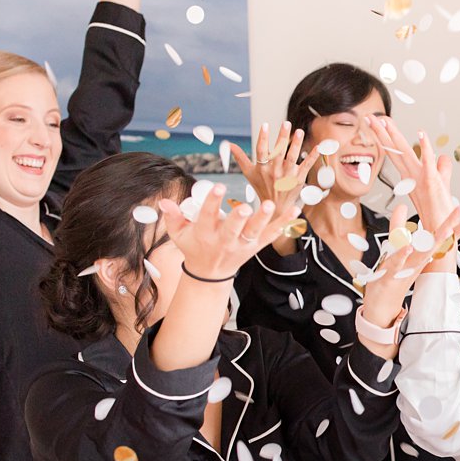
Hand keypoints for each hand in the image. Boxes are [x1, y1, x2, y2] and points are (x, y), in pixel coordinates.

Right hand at [156, 184, 290, 282]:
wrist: (210, 274)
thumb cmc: (194, 247)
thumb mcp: (179, 234)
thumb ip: (173, 217)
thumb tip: (164, 201)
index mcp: (205, 233)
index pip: (208, 215)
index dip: (212, 201)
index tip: (218, 186)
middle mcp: (225, 240)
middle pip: (234, 229)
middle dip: (239, 218)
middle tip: (247, 207)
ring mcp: (243, 244)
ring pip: (255, 232)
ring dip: (263, 219)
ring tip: (271, 205)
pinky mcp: (256, 246)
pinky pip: (272, 235)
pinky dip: (284, 224)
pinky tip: (295, 211)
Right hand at [228, 122, 317, 223]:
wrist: (275, 208)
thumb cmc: (261, 188)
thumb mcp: (249, 173)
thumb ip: (240, 157)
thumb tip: (229, 144)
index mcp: (262, 168)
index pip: (261, 150)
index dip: (263, 137)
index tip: (265, 125)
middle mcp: (274, 171)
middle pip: (279, 151)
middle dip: (282, 137)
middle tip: (286, 123)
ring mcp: (288, 175)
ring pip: (293, 156)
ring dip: (296, 143)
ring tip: (299, 131)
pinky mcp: (299, 179)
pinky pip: (307, 165)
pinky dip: (313, 156)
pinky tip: (318, 146)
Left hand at [360, 205, 459, 329]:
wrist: (383, 304)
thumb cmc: (392, 274)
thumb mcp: (396, 246)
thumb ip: (398, 224)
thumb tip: (401, 205)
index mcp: (421, 253)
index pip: (439, 237)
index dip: (453, 225)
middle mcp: (417, 260)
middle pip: (436, 242)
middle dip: (449, 226)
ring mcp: (406, 268)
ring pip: (422, 254)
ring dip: (433, 242)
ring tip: (446, 229)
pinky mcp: (391, 275)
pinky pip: (398, 264)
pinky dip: (403, 256)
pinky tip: (407, 248)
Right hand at [367, 117, 459, 228]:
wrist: (441, 232)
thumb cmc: (440, 212)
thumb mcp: (442, 184)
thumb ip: (442, 169)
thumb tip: (443, 156)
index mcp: (412, 175)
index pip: (397, 152)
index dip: (387, 137)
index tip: (378, 123)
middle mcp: (413, 176)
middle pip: (395, 149)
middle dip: (382, 133)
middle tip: (370, 118)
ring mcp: (420, 179)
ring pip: (405, 153)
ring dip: (394, 136)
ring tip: (385, 120)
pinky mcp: (432, 183)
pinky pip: (428, 163)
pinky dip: (425, 148)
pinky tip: (421, 134)